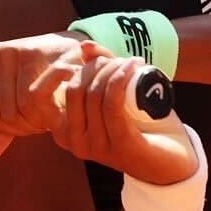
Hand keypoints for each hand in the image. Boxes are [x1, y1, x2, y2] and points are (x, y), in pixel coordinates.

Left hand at [0, 31, 93, 164]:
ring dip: (33, 122)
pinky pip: (28, 100)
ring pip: (11, 111)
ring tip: (48, 113)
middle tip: (39, 120)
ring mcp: (7, 52)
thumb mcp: (15, 102)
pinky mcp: (30, 53)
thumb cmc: (42, 78)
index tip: (15, 123)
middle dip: (19, 127)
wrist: (74, 55)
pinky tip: (56, 107)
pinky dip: (44, 111)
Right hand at [46, 54, 198, 183]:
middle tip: (119, 61)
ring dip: (113, 69)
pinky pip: (113, 104)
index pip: (41, 96)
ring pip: (95, 94)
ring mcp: (96, 146)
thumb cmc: (139, 128)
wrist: (169, 163)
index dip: (57, 70)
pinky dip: (121, 79)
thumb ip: (99, 72)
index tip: (84, 57)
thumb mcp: (113, 98)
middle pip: (74, 89)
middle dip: (95, 66)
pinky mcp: (120, 145)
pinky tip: (132, 66)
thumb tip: (84, 47)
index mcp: (63, 131)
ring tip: (132, 62)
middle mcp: (74, 142)